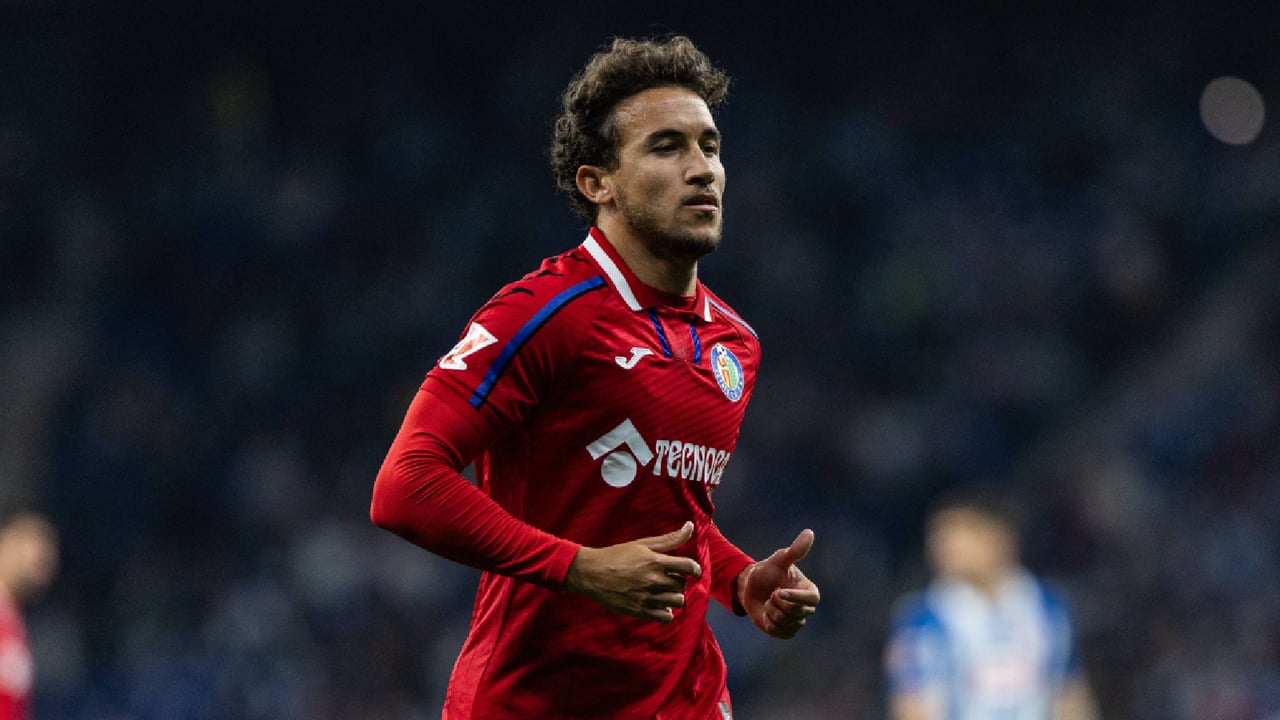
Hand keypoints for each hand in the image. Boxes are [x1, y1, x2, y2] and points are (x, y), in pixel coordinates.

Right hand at [564, 522, 701, 622]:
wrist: (591, 573)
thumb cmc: (617, 555)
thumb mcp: (643, 543)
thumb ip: (669, 539)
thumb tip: (691, 525)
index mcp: (656, 562)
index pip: (689, 567)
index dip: (694, 569)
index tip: (691, 570)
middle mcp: (653, 580)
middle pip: (682, 585)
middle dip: (678, 581)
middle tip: (667, 578)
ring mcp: (647, 597)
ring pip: (677, 602)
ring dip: (674, 596)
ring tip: (663, 591)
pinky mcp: (640, 611)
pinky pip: (666, 617)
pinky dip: (666, 612)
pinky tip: (659, 604)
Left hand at [738, 528, 819, 638]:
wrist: (751, 588)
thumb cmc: (767, 571)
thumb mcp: (779, 559)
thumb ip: (795, 550)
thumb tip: (809, 533)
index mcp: (810, 591)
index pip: (811, 600)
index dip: (793, 598)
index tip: (777, 592)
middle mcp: (807, 608)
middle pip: (795, 612)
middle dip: (776, 602)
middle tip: (771, 593)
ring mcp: (797, 622)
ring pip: (785, 622)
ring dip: (771, 612)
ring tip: (769, 603)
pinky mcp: (786, 632)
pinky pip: (779, 632)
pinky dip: (769, 623)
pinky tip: (767, 614)